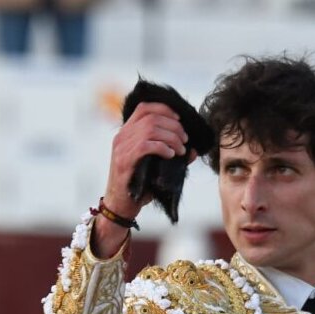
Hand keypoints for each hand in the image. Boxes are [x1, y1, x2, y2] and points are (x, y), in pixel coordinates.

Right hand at [103, 101, 189, 219]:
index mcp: (127, 132)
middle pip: (151, 117)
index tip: (179, 120)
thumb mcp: (155, 166)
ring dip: (171, 137)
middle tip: (184, 140)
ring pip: (150, 129)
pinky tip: (170, 155)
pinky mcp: (124, 161)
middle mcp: (122, 136)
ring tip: (180, 150)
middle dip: (173, 126)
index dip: (164, 109)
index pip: (144, 107)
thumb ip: (171, 154)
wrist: (122, 205)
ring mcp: (121, 148)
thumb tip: (193, 151)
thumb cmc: (139, 185)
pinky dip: (162, 147)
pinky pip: (145, 145)